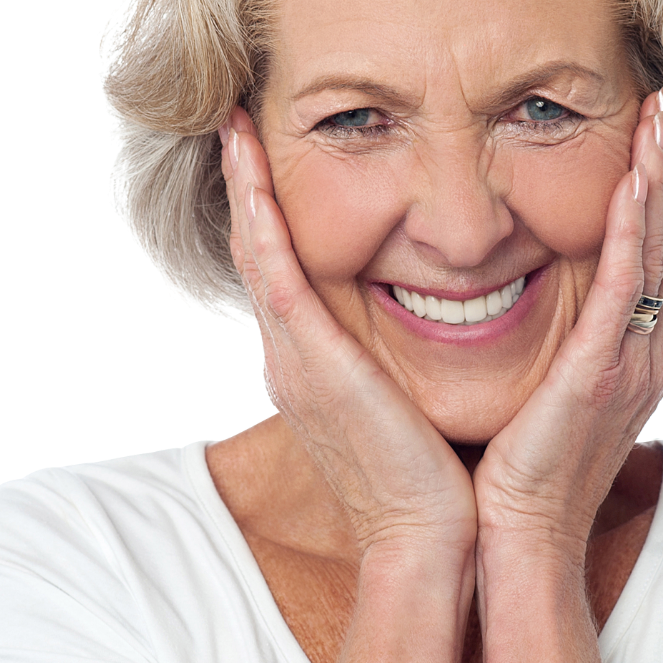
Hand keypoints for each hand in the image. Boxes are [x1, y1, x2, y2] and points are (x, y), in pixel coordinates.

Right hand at [218, 106, 478, 563]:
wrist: (426, 539)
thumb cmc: (428, 478)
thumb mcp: (404, 405)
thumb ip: (396, 364)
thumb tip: (418, 334)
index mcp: (315, 361)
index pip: (283, 268)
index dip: (269, 211)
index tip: (266, 158)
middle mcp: (293, 352)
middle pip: (258, 249)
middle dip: (245, 185)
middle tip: (234, 123)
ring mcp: (294, 354)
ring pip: (257, 249)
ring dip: (245, 182)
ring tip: (234, 124)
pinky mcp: (311, 358)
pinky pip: (275, 269)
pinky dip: (259, 214)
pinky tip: (250, 166)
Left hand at [471, 87, 662, 565]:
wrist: (516, 540)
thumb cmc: (519, 473)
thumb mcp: (547, 393)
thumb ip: (555, 343)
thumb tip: (530, 300)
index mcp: (629, 351)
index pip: (647, 251)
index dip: (651, 187)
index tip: (643, 131)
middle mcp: (643, 349)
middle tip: (659, 98)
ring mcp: (629, 360)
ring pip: (653, 247)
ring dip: (655, 174)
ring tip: (654, 113)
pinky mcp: (598, 374)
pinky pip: (620, 287)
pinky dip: (629, 229)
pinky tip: (630, 179)